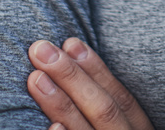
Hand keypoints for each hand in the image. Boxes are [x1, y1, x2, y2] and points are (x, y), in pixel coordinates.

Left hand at [27, 37, 154, 129]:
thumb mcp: (128, 127)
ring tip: (35, 78)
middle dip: (72, 77)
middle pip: (104, 109)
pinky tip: (51, 127)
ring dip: (61, 104)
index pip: (122, 97)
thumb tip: (77, 61)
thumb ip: (110, 106)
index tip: (70, 42)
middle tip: (40, 49)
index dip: (96, 69)